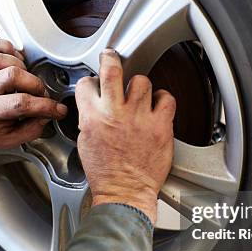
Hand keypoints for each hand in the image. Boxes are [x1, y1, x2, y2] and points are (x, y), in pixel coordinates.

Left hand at [0, 38, 67, 148]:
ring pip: (2, 57)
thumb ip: (31, 130)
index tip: (58, 109)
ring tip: (26, 79)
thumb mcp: (8, 140)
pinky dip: (6, 48)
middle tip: (41, 94)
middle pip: (13, 75)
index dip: (45, 105)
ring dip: (21, 66)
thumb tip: (47, 116)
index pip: (21, 103)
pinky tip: (13, 61)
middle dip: (36, 85)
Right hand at [75, 50, 176, 224]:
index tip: (95, 82)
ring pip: (142, 81)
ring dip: (139, 85)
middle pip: (112, 70)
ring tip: (139, 95)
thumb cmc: (106, 174)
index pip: (86, 84)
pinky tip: (157, 105)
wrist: (125, 193)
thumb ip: (89, 119)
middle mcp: (115, 113)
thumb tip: (92, 106)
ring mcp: (139, 118)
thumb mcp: (85, 143)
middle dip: (110, 58)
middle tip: (111, 57)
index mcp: (92, 118)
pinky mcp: (160, 125)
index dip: (90, 81)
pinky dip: (163, 98)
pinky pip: (166, 97)